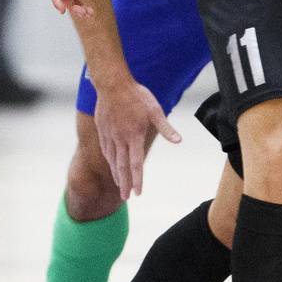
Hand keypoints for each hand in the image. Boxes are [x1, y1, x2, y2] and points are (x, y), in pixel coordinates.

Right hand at [94, 77, 181, 199]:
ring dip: (116, 175)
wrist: (112, 83)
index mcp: (134, 136)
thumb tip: (178, 141)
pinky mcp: (103, 130)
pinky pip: (106, 150)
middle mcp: (120, 139)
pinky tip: (112, 166)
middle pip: (122, 166)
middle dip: (124, 184)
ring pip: (112, 160)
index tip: (138, 192)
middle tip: (126, 198)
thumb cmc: (137, 95)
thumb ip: (166, 128)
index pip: (136, 163)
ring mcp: (109, 135)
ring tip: (119, 186)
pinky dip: (109, 161)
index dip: (137, 180)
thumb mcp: (155, 110)